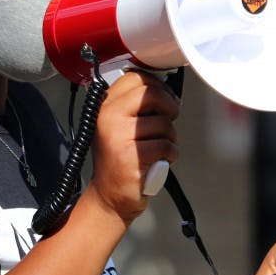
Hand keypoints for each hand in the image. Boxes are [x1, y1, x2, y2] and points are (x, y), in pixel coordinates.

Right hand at [89, 71, 179, 223]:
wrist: (109, 196)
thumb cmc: (120, 160)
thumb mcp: (120, 125)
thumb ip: (136, 105)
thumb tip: (166, 88)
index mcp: (105, 106)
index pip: (135, 77)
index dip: (157, 86)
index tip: (164, 97)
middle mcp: (108, 117)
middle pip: (152, 94)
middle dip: (169, 107)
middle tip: (170, 118)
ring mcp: (118, 137)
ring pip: (164, 123)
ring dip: (170, 137)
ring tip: (157, 148)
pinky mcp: (131, 157)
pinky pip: (166, 146)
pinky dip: (170, 155)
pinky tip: (158, 161)